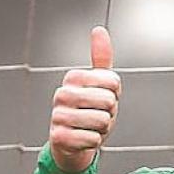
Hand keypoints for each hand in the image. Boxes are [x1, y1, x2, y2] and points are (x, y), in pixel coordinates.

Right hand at [48, 25, 119, 173]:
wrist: (71, 143)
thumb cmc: (87, 111)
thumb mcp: (98, 84)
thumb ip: (101, 58)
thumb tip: (99, 30)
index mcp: (73, 78)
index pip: (114, 82)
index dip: (115, 94)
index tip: (101, 99)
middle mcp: (62, 94)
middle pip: (109, 101)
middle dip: (110, 113)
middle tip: (96, 115)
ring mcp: (58, 116)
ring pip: (103, 121)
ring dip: (102, 129)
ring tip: (90, 127)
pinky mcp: (59, 137)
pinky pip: (94, 139)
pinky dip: (94, 142)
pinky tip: (83, 139)